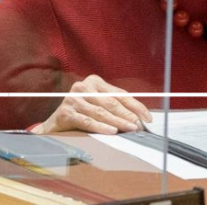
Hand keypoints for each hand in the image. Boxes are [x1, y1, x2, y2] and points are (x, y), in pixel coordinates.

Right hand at [31, 75, 151, 134]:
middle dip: (128, 115)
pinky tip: (112, 131)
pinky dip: (101, 127)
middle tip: (139, 125)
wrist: (53, 124)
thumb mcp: (97, 104)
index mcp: (95, 82)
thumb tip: (138, 117)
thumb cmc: (81, 113)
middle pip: (112, 103)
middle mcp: (83, 87)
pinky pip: (87, 121)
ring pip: (101, 112)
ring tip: (130, 129)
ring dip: (118, 122)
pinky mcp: (65, 113)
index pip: (120, 94)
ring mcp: (73, 99)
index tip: (147, 117)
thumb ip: (114, 106)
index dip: (136, 106)